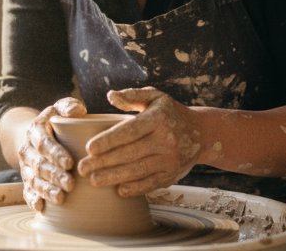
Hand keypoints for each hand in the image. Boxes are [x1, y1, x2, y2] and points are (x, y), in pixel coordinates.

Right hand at [18, 97, 86, 211]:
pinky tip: (41, 207)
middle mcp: (27, 150)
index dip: (56, 154)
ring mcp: (25, 167)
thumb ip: (68, 106)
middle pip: (40, 165)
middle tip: (71, 184)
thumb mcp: (59, 108)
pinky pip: (27, 191)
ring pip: (33, 180)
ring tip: (61, 198)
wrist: (33, 135)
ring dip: (46, 190)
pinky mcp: (26, 180)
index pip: (44, 143)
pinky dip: (32, 200)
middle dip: (55, 176)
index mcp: (35, 131)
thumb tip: (78, 110)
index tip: (70, 163)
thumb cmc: (54, 121)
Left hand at [77, 87, 201, 197]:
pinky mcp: (172, 174)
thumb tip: (111, 96)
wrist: (202, 133)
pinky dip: (134, 188)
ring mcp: (170, 159)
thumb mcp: (155, 97)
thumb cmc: (171, 113)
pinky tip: (118, 190)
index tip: (89, 148)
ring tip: (93, 180)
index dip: (108, 141)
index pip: (129, 131)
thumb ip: (132, 95)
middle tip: (82, 168)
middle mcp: (166, 140)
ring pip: (138, 171)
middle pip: (130, 153)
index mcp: (158, 119)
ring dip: (114, 177)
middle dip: (104, 162)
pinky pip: (151, 183)